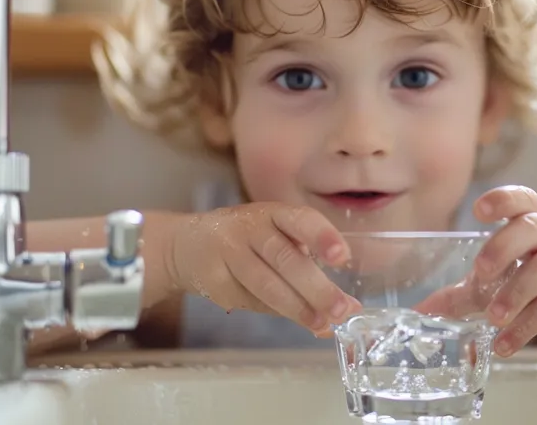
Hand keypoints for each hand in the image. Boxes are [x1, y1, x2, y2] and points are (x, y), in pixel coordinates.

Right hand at [168, 202, 361, 334]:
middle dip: (315, 287)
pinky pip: (250, 300)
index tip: (342, 257)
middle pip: (284, 258)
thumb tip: (348, 308)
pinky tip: (298, 321)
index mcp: (273, 213)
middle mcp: (250, 228)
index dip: (322, 236)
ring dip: (297, 307)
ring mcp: (229, 253)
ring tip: (321, 323)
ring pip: (265, 284)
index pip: (300, 220)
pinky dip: (277, 313)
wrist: (188, 244)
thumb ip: (310, 265)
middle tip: (340, 309)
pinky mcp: (214, 280)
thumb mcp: (278, 237)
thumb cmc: (248, 241)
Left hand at [474, 186, 536, 356]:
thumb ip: (467, 291)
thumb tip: (424, 308)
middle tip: (480, 271)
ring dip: (517, 291)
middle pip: (530, 227)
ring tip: (493, 317)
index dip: (503, 199)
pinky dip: (526, 326)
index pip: (522, 198)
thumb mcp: (507, 277)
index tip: (480, 210)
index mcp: (531, 222)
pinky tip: (505, 345)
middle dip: (503, 246)